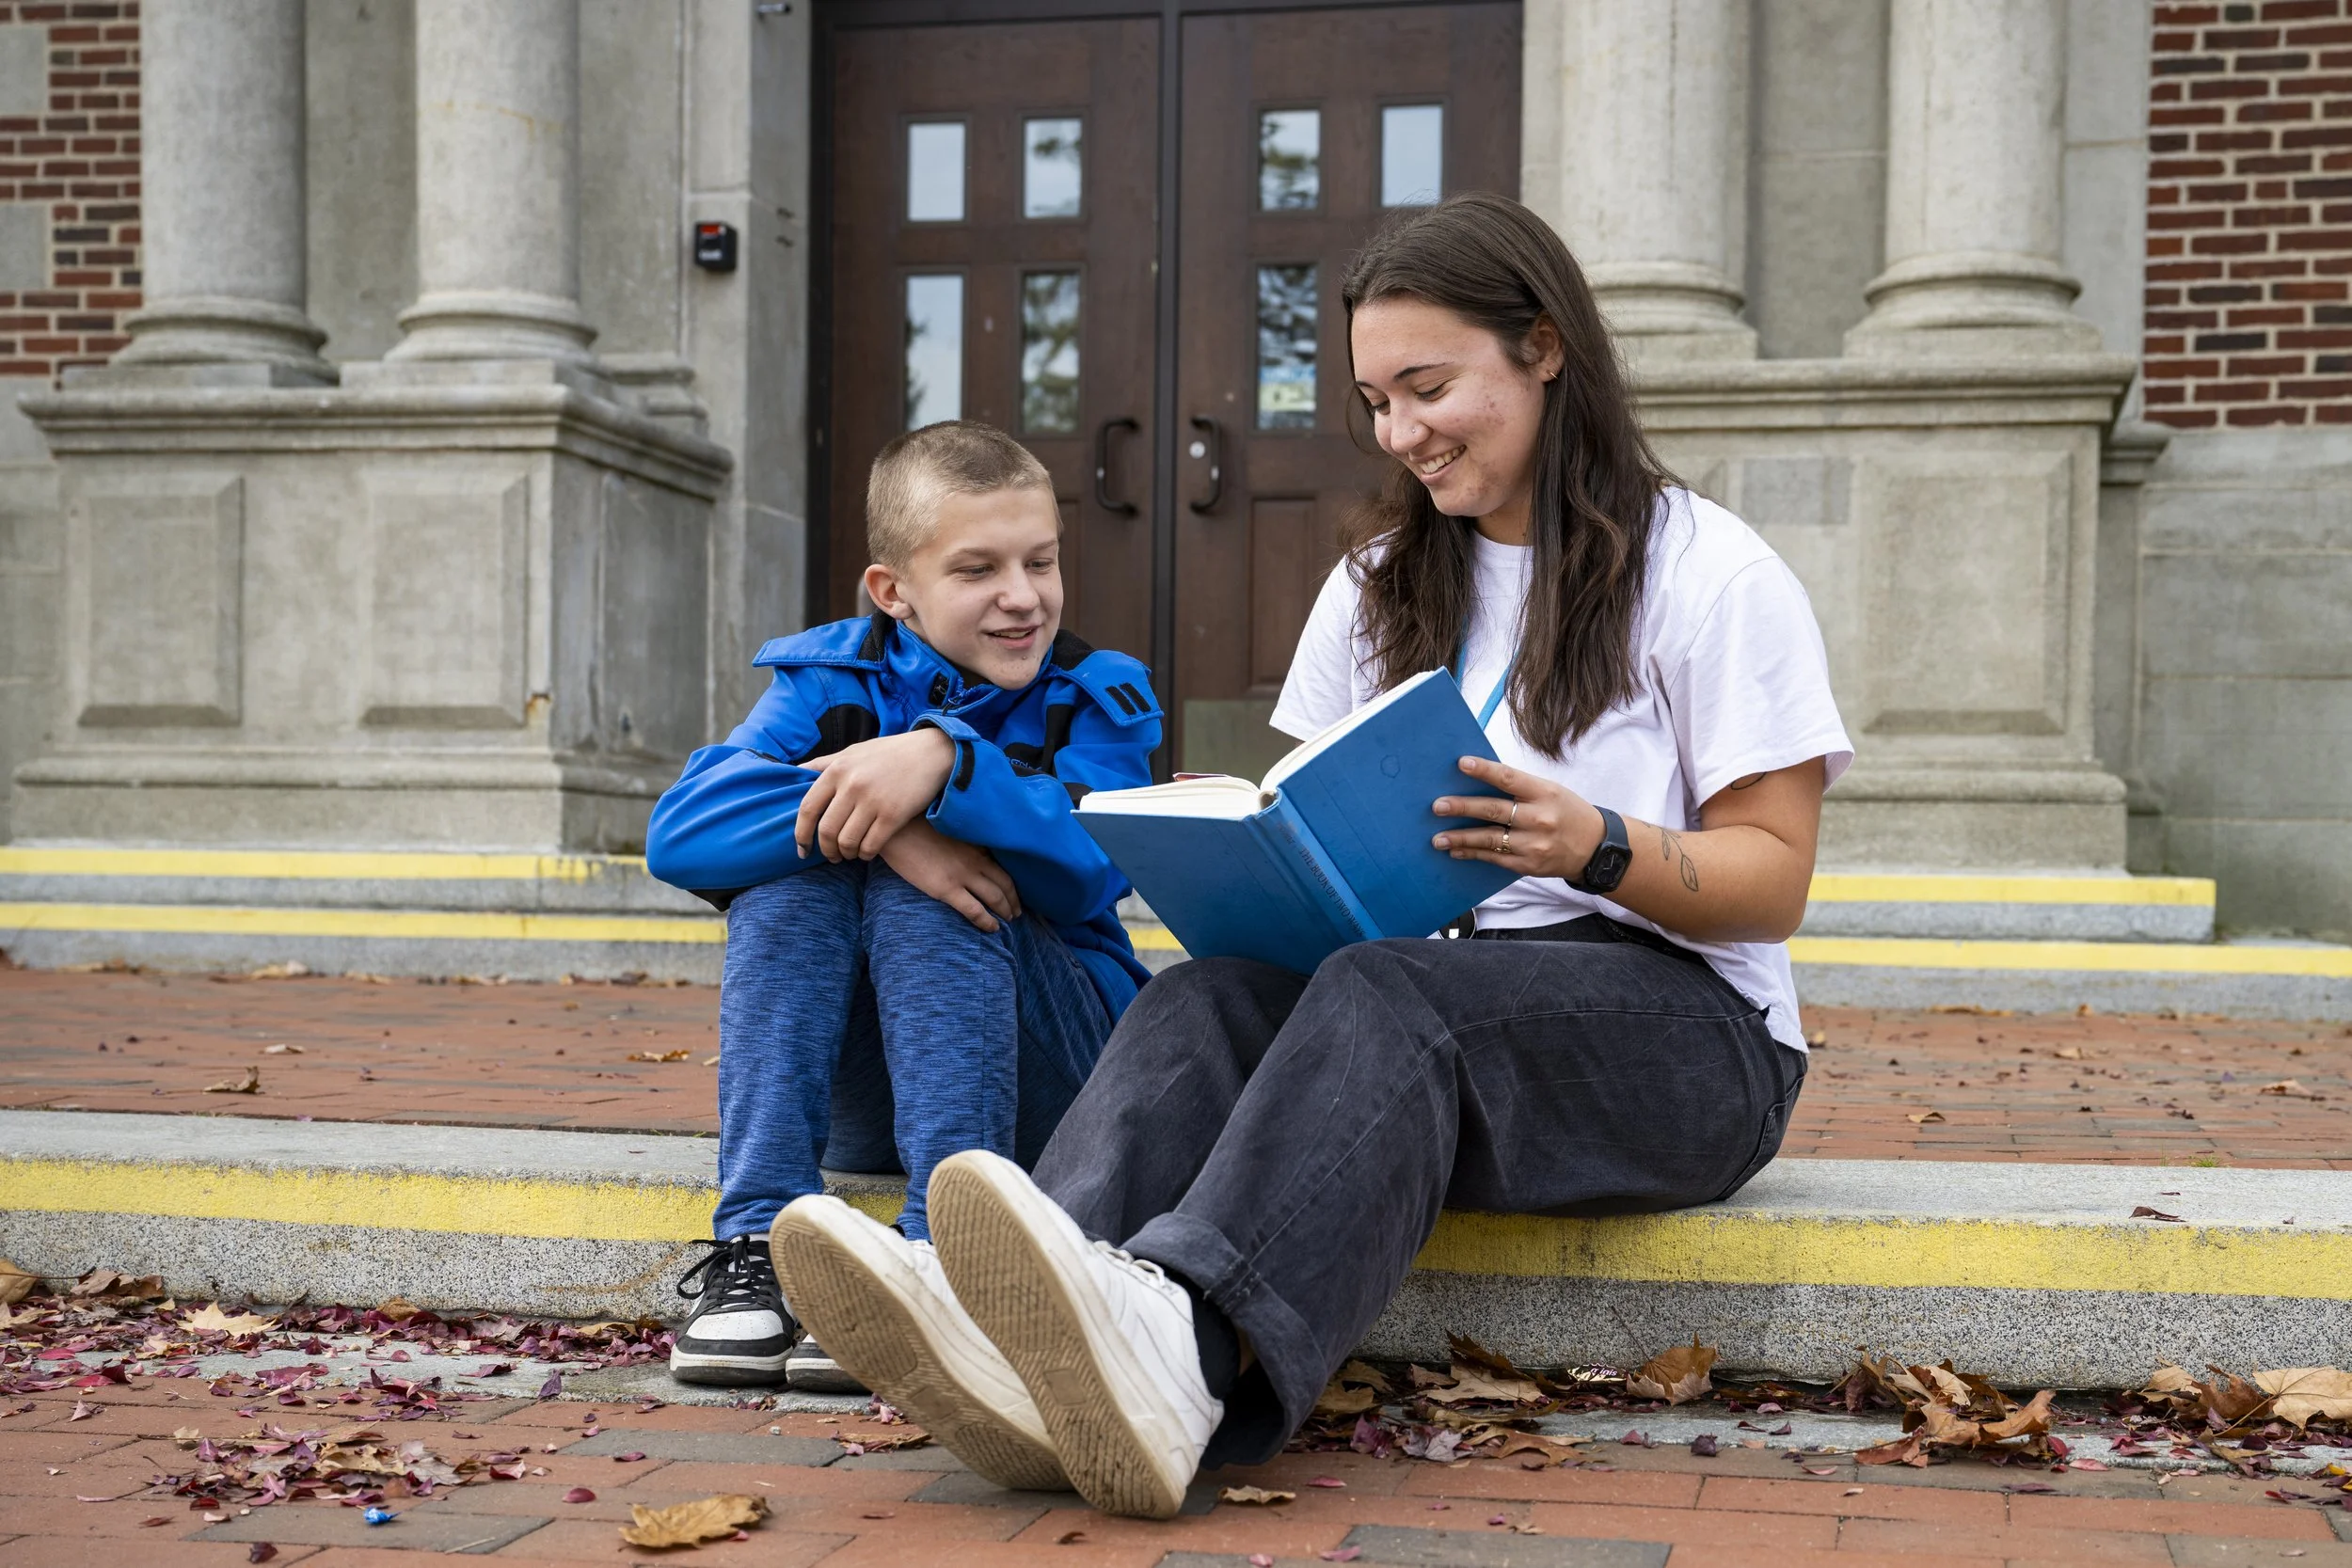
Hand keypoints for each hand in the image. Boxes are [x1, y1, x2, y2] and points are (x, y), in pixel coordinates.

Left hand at [796, 729, 956, 860]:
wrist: (932, 752)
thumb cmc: (889, 753)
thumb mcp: (853, 751)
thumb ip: (824, 763)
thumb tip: (794, 771)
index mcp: (838, 769)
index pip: (808, 809)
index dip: (801, 833)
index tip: (802, 848)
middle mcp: (852, 785)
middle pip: (827, 831)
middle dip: (826, 850)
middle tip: (832, 856)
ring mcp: (873, 801)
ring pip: (847, 842)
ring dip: (846, 854)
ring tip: (850, 854)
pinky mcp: (894, 815)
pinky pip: (871, 845)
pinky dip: (866, 854)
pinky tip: (868, 852)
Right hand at [879, 819, 1021, 932]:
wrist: (896, 830)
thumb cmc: (917, 825)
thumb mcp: (948, 828)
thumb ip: (964, 840)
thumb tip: (972, 850)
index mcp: (975, 844)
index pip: (1004, 866)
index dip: (1012, 883)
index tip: (1016, 893)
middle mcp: (975, 860)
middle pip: (1005, 884)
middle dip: (1014, 900)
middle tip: (1017, 912)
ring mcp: (963, 875)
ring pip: (995, 897)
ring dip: (1006, 910)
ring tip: (1009, 920)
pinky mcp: (947, 889)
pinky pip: (975, 910)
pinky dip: (987, 921)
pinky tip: (993, 928)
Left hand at [1431, 756, 1604, 880]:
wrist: (1595, 848)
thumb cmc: (1567, 812)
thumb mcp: (1550, 791)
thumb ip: (1519, 788)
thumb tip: (1478, 780)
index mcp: (1544, 793)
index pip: (1509, 778)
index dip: (1484, 770)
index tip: (1461, 763)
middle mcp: (1539, 818)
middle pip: (1494, 810)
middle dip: (1463, 808)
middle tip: (1437, 806)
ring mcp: (1533, 844)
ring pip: (1490, 839)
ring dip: (1460, 837)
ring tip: (1438, 838)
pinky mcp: (1528, 865)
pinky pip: (1494, 858)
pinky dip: (1472, 853)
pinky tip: (1456, 850)